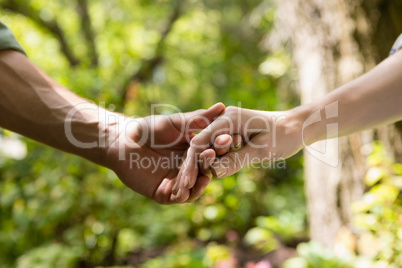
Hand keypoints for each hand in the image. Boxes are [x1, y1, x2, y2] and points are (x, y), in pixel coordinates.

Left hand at [105, 103, 224, 203]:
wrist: (123, 141)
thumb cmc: (148, 127)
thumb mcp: (176, 122)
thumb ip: (198, 118)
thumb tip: (222, 106)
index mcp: (193, 152)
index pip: (211, 154)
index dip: (218, 150)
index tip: (226, 143)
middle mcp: (188, 168)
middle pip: (204, 171)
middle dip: (209, 167)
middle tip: (213, 160)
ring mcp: (177, 181)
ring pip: (193, 187)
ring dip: (199, 184)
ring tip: (204, 178)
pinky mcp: (164, 193)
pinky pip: (178, 197)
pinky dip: (184, 194)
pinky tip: (187, 189)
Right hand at [172, 106, 303, 198]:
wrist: (296, 127)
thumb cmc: (284, 135)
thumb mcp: (263, 149)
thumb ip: (238, 159)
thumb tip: (214, 172)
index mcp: (229, 118)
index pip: (202, 141)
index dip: (192, 163)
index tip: (185, 183)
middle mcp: (223, 121)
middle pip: (199, 146)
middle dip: (189, 168)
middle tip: (179, 192)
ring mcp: (225, 129)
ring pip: (204, 149)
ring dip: (195, 168)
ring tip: (184, 190)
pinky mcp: (229, 137)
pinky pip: (214, 152)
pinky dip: (207, 165)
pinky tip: (200, 181)